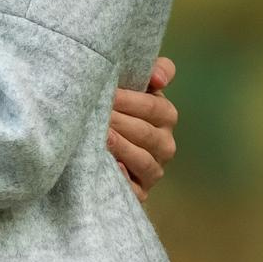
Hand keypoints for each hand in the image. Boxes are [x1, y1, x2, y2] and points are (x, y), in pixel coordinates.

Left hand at [108, 55, 178, 200]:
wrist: (104, 133)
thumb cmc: (120, 103)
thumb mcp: (138, 82)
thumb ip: (156, 69)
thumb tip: (158, 78)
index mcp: (166, 115)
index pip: (152, 107)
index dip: (129, 100)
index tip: (108, 93)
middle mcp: (165, 145)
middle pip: (145, 133)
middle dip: (119, 122)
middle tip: (95, 113)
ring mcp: (154, 170)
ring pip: (143, 160)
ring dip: (122, 148)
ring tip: (102, 136)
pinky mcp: (140, 192)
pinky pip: (135, 190)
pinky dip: (124, 179)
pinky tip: (112, 167)